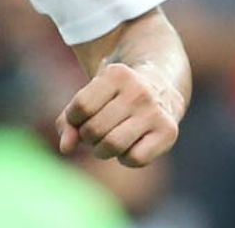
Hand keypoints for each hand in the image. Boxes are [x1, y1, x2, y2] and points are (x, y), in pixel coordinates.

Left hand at [58, 62, 183, 166]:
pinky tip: (131, 145)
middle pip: (94, 129)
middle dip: (89, 137)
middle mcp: (139, 91)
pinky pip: (134, 159)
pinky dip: (126, 158)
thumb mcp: (89, 98)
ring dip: (102, 150)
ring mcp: (155, 111)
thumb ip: (68, 121)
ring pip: (112, 146)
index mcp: (117, 74)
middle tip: (99, 129)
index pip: (81, 107)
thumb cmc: (114, 98)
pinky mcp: (168, 131)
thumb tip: (65, 148)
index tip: (85, 115)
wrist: (160, 88)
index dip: (75, 119)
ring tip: (109, 140)